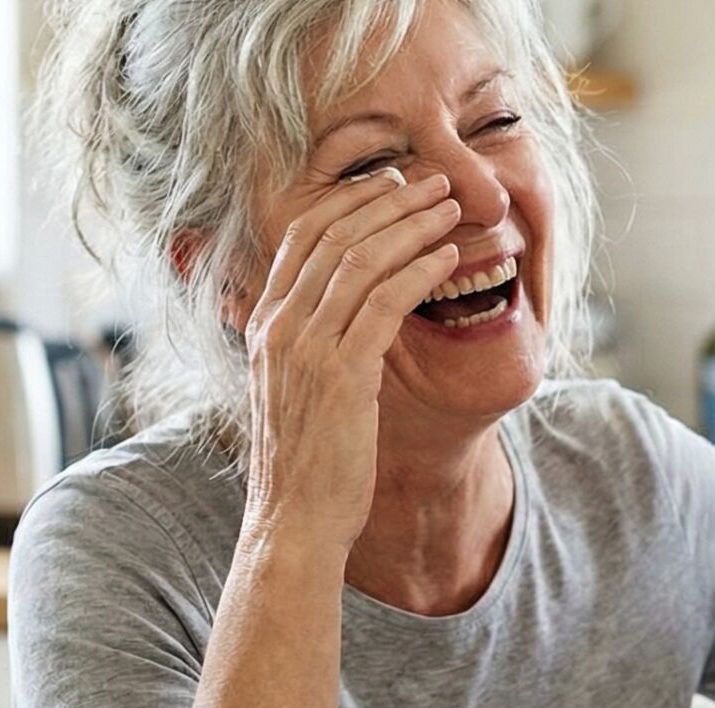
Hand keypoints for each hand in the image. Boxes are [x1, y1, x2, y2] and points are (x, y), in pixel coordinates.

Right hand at [240, 167, 461, 551]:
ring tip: (451, 208)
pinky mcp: (342, 375)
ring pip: (361, 261)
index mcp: (263, 325)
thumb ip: (309, 347)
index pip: (301, 238)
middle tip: (433, 181)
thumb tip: (341, 318)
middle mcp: (277, 328)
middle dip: (388, 200)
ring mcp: (306, 349)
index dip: (349, 201)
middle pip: (333, 236)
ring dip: (412, 226)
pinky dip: (419, 271)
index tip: (389, 182)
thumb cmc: (306, 463)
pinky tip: (447, 257)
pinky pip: (383, 304)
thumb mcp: (295, 391)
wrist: (294, 520)